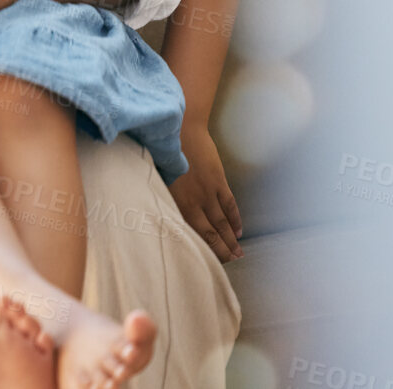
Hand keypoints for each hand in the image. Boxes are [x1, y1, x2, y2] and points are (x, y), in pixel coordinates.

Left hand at [168, 122, 242, 261]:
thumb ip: (158, 196)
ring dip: (230, 240)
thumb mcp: (153, 176)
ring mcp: (208, 192)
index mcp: (174, 202)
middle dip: (220, 250)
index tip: (204, 261)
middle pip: (210, 233)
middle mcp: (193, 201)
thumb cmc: (159, 151)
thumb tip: (155, 213)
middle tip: (228, 264)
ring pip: (222, 223)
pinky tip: (238, 231)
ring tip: (237, 254)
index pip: (189, 233)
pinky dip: (235, 219)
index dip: (199, 248)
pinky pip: (230, 205)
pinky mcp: (219, 181)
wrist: (180, 128)